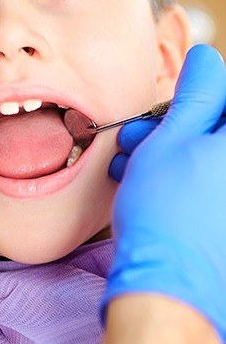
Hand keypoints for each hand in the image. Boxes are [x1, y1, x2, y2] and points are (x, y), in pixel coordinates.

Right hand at [102, 44, 225, 343]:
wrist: (167, 285)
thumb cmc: (165, 209)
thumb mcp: (171, 139)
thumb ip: (195, 95)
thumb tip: (206, 58)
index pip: (223, 102)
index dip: (194, 98)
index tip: (166, 109)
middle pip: (213, 131)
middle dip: (171, 127)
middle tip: (136, 136)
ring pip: (203, 158)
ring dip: (165, 152)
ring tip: (128, 163)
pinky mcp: (219, 219)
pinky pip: (202, 184)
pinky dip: (176, 177)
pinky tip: (141, 181)